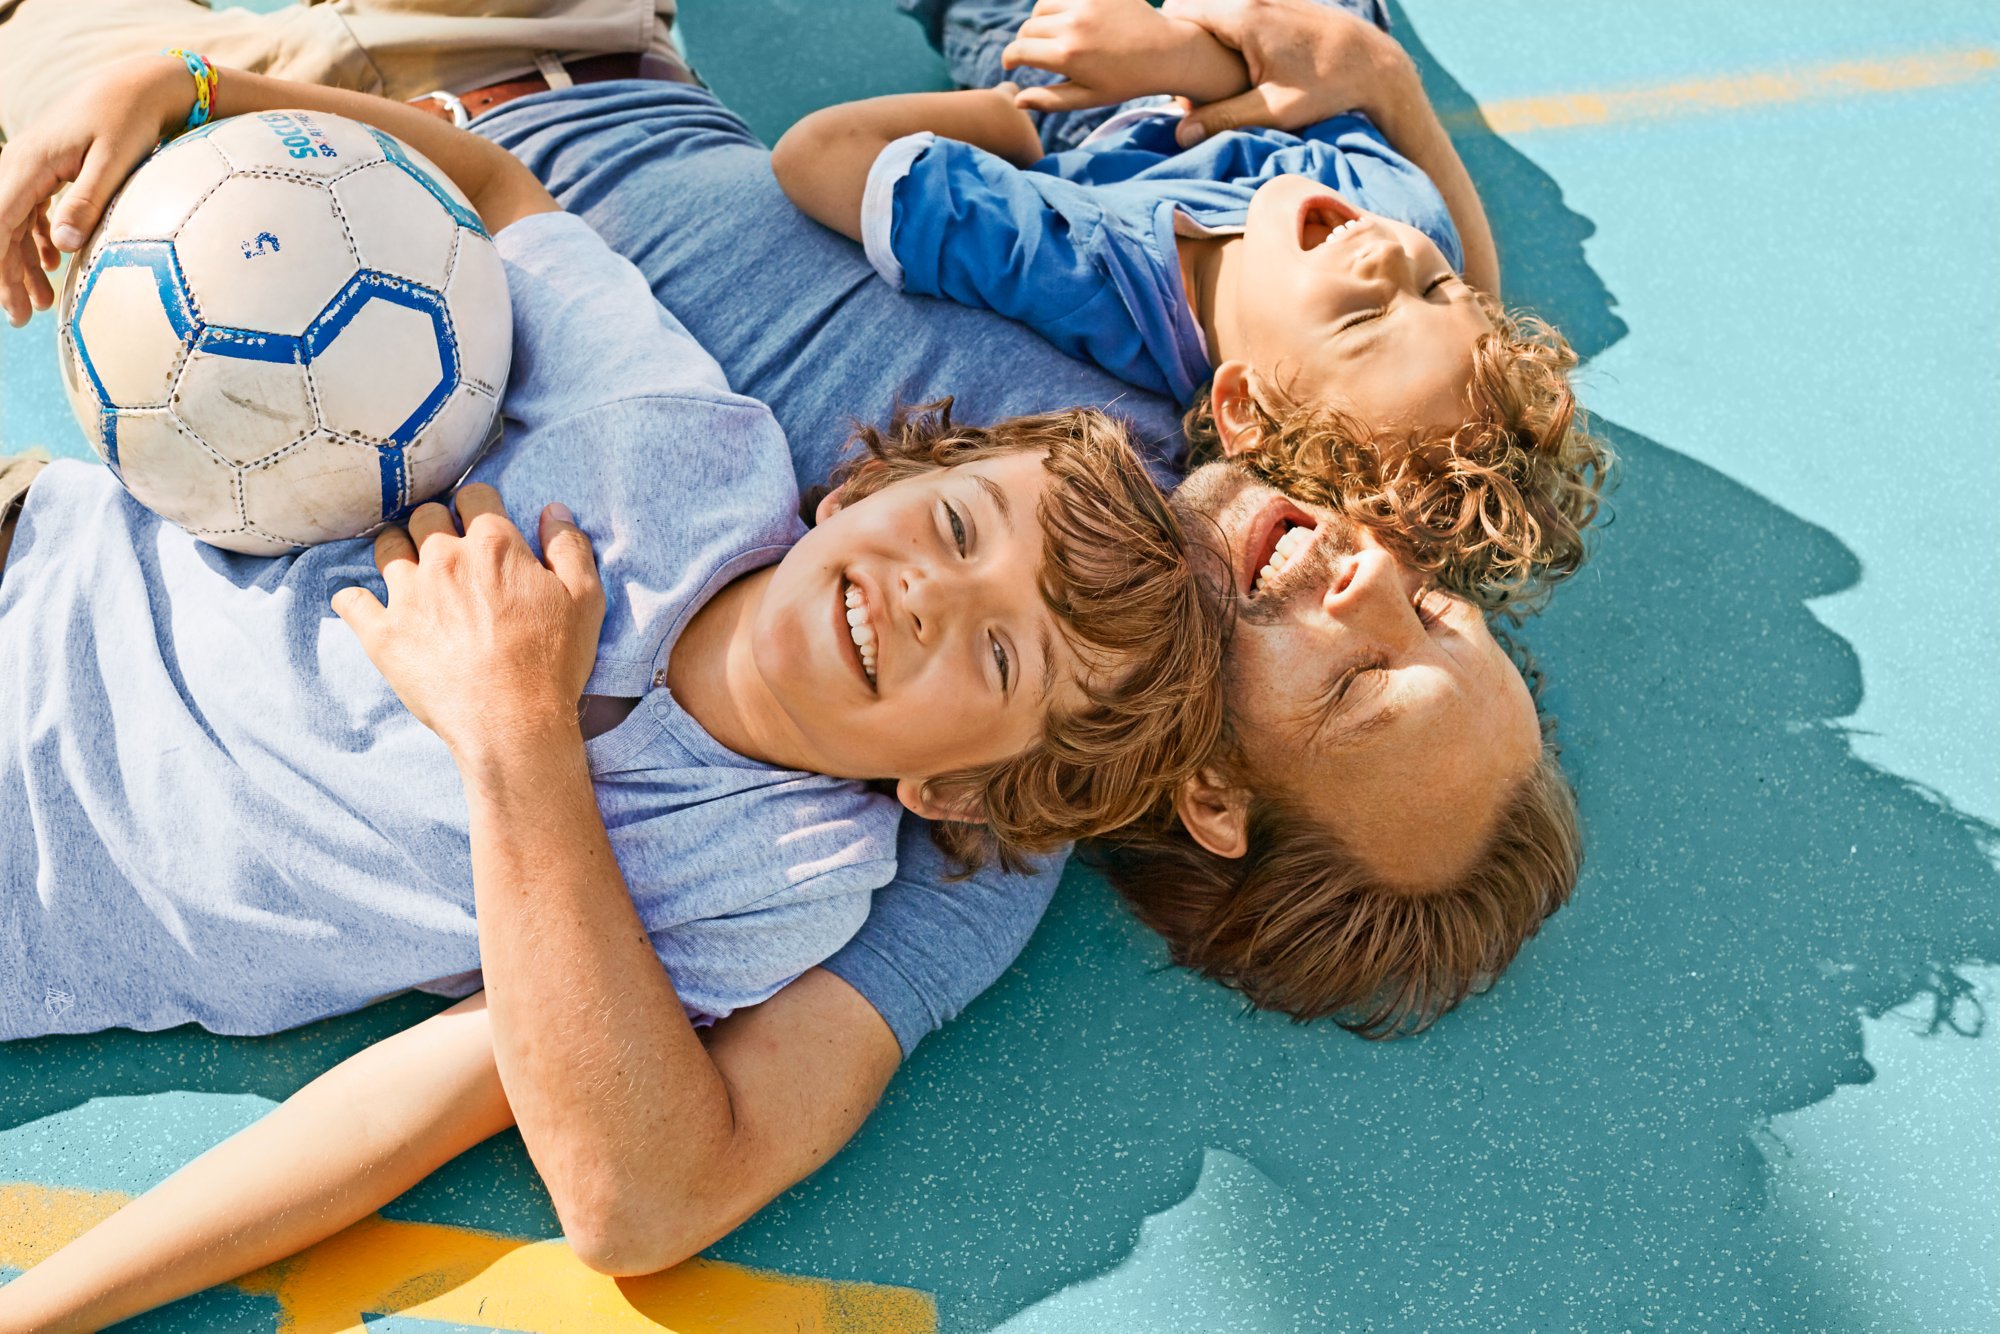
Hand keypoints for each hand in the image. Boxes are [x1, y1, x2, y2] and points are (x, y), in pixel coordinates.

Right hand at [0, 55, 192, 325]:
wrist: (136, 85)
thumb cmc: (130, 121)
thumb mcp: (114, 163)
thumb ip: (88, 201)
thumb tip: (64, 244)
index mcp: (29, 163)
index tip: (9, 304)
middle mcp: (19, 162)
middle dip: (6, 275)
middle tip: (23, 319)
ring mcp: (30, 165)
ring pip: (13, 222)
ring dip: (23, 263)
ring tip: (42, 304)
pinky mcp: (46, 168)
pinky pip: (29, 210)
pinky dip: (36, 241)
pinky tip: (53, 265)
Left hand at [332, 485, 604, 759]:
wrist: (512, 723)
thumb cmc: (552, 662)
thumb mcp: (585, 600)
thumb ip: (570, 547)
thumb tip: (553, 511)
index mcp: (493, 545)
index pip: (475, 495)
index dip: (479, 503)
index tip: (482, 518)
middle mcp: (444, 558)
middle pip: (426, 514)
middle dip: (437, 521)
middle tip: (448, 544)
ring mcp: (407, 594)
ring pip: (387, 546)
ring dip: (397, 547)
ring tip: (409, 565)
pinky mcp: (382, 633)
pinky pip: (349, 600)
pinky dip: (353, 598)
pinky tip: (363, 603)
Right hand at [1002, 0, 1247, 113]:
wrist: (1165, 51)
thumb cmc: (1126, 81)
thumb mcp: (1088, 98)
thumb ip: (1049, 100)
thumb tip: (1017, 100)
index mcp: (1067, 55)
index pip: (1019, 50)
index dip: (1009, 59)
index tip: (1011, 64)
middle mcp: (1073, 25)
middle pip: (1027, 28)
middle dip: (1025, 43)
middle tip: (1034, 54)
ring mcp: (1085, 2)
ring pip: (1041, 7)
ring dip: (1041, 22)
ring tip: (1053, 36)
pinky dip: (1059, 5)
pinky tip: (1069, 19)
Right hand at [1158, 0, 1409, 145]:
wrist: (1377, 65)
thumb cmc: (1329, 89)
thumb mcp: (1275, 111)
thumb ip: (1224, 118)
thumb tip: (1181, 134)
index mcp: (1246, 15)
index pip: (1178, 10)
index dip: (1170, 43)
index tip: (1176, 77)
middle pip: (1191, 3)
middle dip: (1184, 37)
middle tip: (1192, 77)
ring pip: (1214, 4)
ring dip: (1206, 32)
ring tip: (1217, 73)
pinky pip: (1237, 6)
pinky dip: (1228, 28)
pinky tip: (1240, 60)